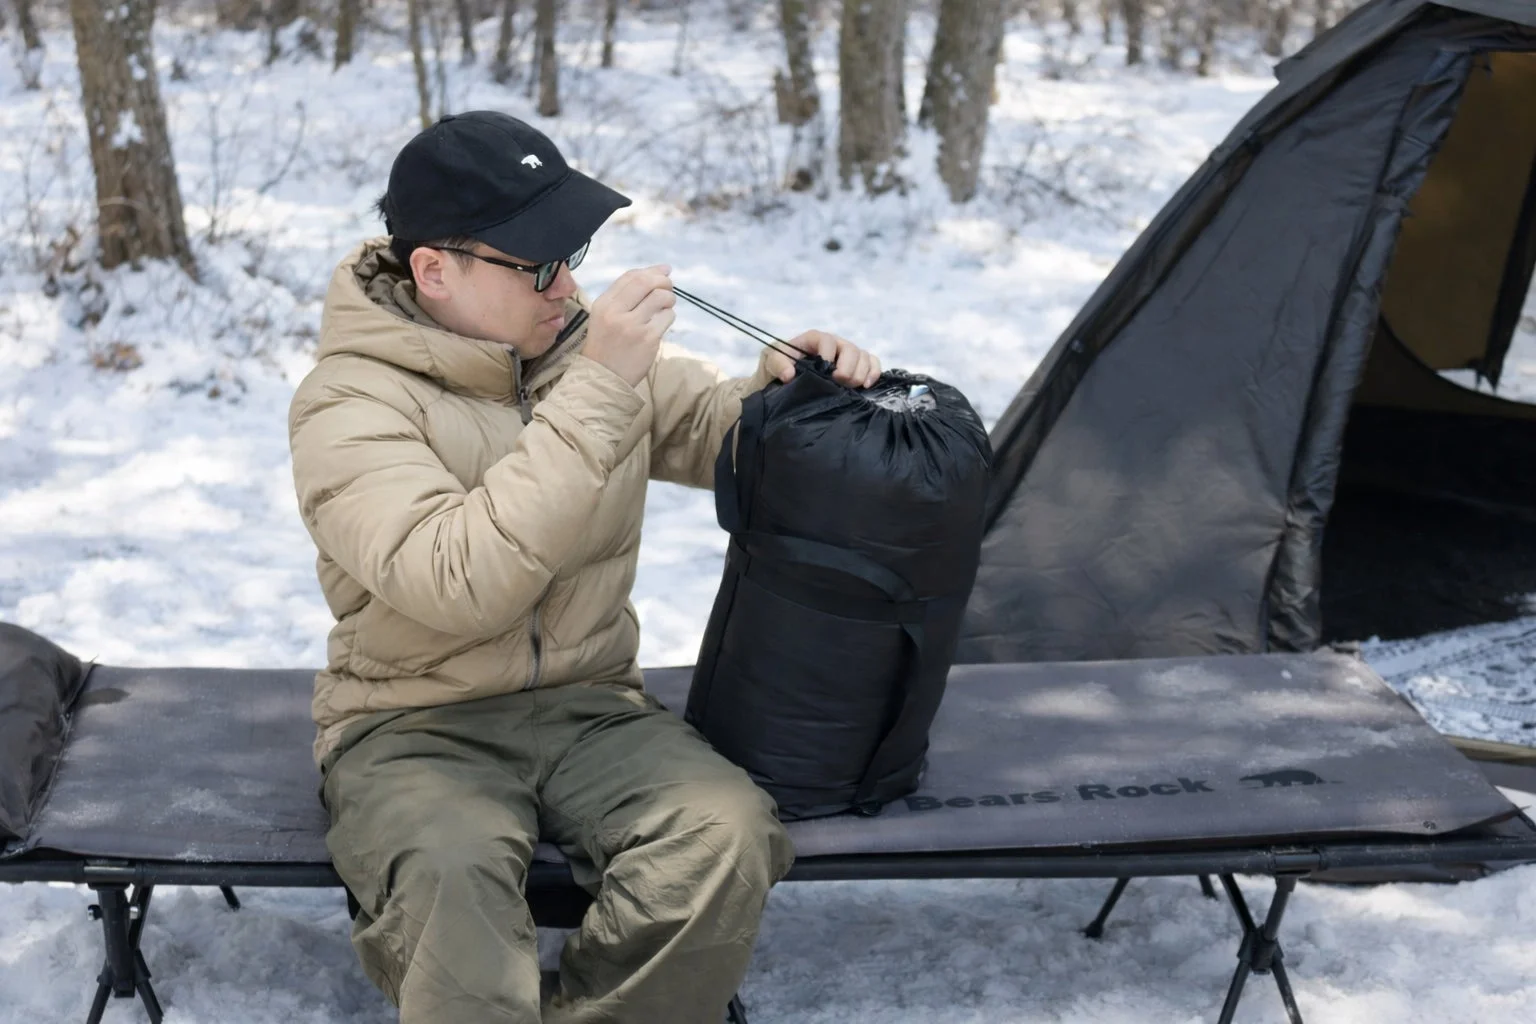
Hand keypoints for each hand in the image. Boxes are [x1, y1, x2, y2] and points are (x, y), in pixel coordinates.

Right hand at [583, 265, 676, 386]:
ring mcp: (632, 326)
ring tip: (665, 307)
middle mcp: (616, 312)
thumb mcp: (605, 316)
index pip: (631, 276)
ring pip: (661, 297)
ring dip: (669, 299)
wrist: (604, 378)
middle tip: (669, 288)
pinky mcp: (648, 339)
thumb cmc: (608, 345)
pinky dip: (669, 316)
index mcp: (604, 304)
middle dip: (664, 281)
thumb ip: (626, 296)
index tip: (664, 271)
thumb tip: (660, 272)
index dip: (651, 271)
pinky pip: (667, 317)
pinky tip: (662, 323)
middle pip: (646, 282)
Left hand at [767, 330, 881, 387]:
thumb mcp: (770, 362)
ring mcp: (846, 357)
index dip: (829, 354)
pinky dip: (874, 373)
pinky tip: (866, 386)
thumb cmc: (775, 370)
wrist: (780, 385)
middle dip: (848, 367)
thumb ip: (777, 363)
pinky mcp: (855, 369)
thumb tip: (789, 374)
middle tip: (840, 382)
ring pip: (864, 357)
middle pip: (850, 349)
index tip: (825, 371)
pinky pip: (873, 365)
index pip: (827, 340)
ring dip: (861, 373)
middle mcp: (833, 345)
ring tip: (851, 387)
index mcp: (814, 339)